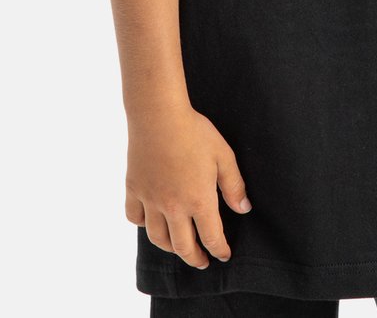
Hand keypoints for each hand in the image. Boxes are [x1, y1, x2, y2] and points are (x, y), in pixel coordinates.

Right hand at [125, 103, 252, 268]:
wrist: (158, 115)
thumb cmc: (194, 132)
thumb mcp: (223, 155)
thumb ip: (234, 185)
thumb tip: (243, 209)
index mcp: (198, 200)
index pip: (211, 237)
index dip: (220, 250)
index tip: (224, 255)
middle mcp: (172, 207)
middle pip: (183, 246)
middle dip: (195, 258)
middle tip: (202, 261)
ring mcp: (150, 200)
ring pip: (157, 238)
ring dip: (170, 248)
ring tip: (179, 247)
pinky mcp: (134, 189)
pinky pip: (135, 218)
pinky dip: (143, 225)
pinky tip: (152, 221)